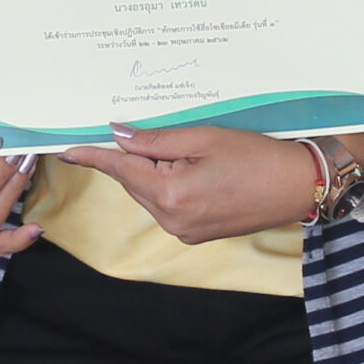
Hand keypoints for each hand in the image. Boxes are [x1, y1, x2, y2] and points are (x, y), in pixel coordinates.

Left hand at [58, 124, 321, 244]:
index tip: (67, 149)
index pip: (121, 169)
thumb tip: (119, 135)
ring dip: (152, 171)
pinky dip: (167, 185)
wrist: (296, 186)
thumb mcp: (204, 138)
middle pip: (134, 182)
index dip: (93, 156)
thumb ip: (156, 140)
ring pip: (150, 193)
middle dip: (131, 157)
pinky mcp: (197, 234)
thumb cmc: (256, 156)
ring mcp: (184, 231)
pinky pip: (168, 205)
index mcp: (170, 194)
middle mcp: (172, 219)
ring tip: (182, 149)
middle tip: (135, 130)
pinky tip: (186, 167)